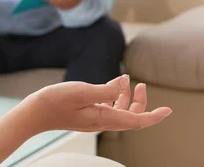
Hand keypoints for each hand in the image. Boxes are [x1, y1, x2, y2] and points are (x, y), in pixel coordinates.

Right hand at [20, 75, 171, 135]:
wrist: (34, 113)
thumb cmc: (55, 102)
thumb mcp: (82, 92)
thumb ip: (106, 89)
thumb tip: (124, 83)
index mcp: (104, 119)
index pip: (137, 121)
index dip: (154, 116)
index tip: (168, 110)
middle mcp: (102, 122)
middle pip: (130, 117)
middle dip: (141, 102)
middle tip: (142, 85)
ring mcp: (93, 119)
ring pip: (119, 112)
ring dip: (127, 98)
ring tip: (128, 81)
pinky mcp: (85, 115)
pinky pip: (107, 108)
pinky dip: (113, 97)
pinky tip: (109, 85)